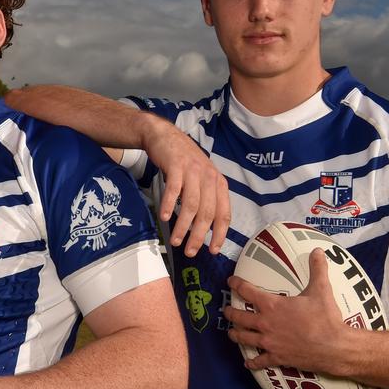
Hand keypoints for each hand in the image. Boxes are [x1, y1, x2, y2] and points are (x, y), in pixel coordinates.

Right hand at [139, 114, 229, 255]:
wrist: (165, 136)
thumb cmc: (183, 162)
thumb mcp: (200, 178)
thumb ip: (205, 198)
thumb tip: (203, 227)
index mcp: (218, 184)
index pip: (224, 214)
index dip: (220, 234)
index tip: (213, 250)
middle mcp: (209, 178)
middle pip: (207, 213)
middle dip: (199, 235)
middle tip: (190, 251)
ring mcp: (193, 171)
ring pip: (191, 205)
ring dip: (183, 226)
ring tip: (175, 240)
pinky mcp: (176, 166)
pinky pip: (174, 190)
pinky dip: (170, 205)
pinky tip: (165, 217)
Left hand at [225, 249, 350, 375]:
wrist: (335, 347)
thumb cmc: (326, 318)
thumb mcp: (321, 289)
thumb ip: (317, 269)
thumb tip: (318, 251)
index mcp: (272, 305)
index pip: (247, 291)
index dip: (236, 284)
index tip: (230, 281)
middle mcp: (265, 323)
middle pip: (239, 317)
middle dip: (230, 312)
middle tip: (226, 310)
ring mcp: (269, 342)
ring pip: (243, 338)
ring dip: (235, 334)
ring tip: (231, 332)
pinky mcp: (277, 358)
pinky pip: (259, 362)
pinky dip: (252, 363)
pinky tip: (248, 363)